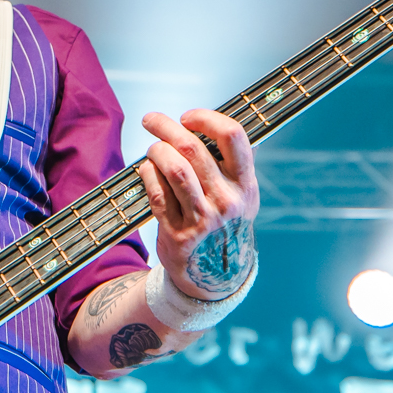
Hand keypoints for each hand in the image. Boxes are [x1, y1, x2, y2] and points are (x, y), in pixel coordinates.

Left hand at [137, 109, 260, 301]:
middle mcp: (226, 200)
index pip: (233, 137)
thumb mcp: (244, 197)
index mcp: (245, 185)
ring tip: (151, 148)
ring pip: (173, 169)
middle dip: (166, 127)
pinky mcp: (177, 232)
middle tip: (151, 120)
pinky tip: (147, 169)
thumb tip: (225, 127)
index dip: (206, 118)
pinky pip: (157, 193)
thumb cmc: (225, 225)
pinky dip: (148, 175)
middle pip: (192, 148)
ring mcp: (201, 218)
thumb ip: (238, 164)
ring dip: (156, 151)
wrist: (215, 275)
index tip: (188, 117)